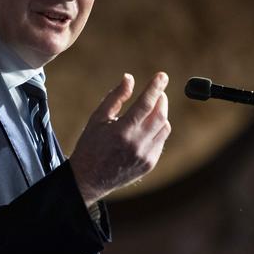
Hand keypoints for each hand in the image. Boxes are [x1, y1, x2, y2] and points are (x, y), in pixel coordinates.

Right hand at [69, 72, 170, 205]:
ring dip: (161, 113)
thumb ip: (115, 97)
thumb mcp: (97, 118)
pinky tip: (147, 126)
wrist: (89, 177)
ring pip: (164, 127)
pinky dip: (158, 129)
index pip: (145, 104)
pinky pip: (160, 141)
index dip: (155, 87)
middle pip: (160, 114)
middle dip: (161, 99)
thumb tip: (129, 78)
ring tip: (151, 108)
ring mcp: (145, 156)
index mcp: (122, 131)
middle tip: (157, 91)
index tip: (162, 76)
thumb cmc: (90, 144)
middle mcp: (137, 144)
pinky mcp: (150, 164)